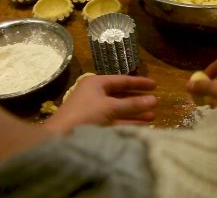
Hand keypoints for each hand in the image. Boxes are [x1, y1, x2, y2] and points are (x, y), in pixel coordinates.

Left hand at [43, 75, 157, 134]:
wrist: (60, 136)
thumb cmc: (85, 114)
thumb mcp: (110, 107)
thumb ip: (133, 104)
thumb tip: (155, 100)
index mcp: (96, 83)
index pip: (121, 80)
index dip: (139, 83)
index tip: (155, 85)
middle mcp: (95, 94)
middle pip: (121, 95)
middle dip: (138, 100)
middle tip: (155, 101)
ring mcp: (94, 110)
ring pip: (119, 110)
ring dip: (135, 113)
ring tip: (153, 116)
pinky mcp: (94, 124)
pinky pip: (115, 121)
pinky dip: (127, 122)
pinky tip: (141, 126)